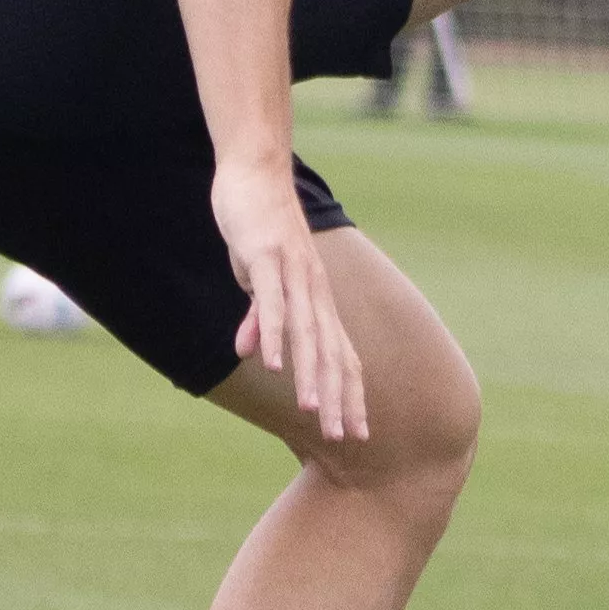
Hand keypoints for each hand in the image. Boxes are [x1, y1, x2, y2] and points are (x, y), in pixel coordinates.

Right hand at [215, 155, 363, 441]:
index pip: (341, 356)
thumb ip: (256, 319)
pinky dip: (271, 334)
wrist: (255, 171)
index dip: (351, 395)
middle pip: (332, 353)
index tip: (358, 432)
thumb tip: (250, 355)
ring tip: (314, 411)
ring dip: (310, 374)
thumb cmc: (259, 227)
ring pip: (306, 334)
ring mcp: (292, 274)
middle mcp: (313, 291)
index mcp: (316, 299)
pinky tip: (270, 363)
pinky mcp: (265, 258)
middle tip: (347, 438)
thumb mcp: (258, 280)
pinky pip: (270, 303)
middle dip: (340, 398)